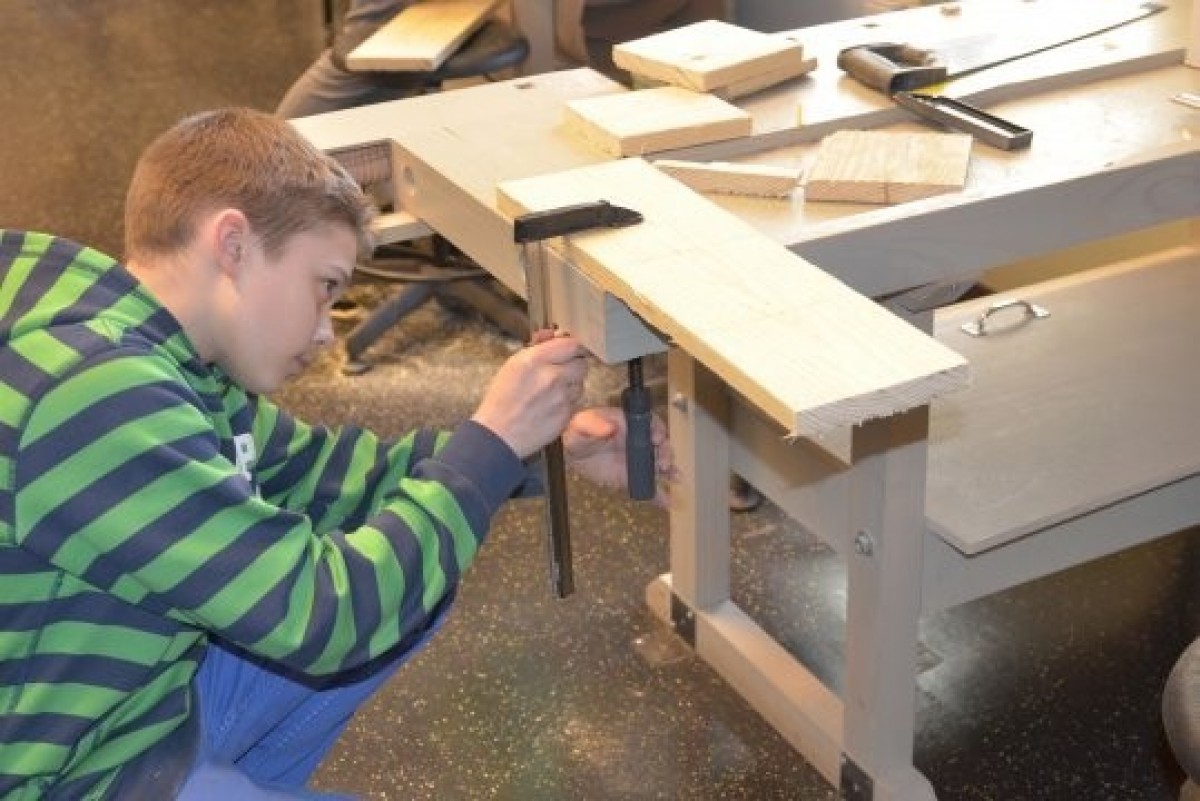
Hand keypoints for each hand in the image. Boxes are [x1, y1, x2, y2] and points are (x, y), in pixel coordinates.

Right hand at [471, 331, 587, 458]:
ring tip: (550, 392)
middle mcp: (552, 377)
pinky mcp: (567, 415)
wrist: (498, 435)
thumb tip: (556, 335)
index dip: (571, 347)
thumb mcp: (513, 365)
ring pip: (580, 383)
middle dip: (573, 365)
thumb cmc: (501, 400)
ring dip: (571, 384)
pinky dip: (567, 401)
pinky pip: (575, 401)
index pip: (572, 344)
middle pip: (581, 363)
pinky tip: (550, 405)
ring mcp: (561, 397)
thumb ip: (538, 348)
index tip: (568, 351)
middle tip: (559, 371)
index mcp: (535, 360)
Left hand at [563, 407, 674, 507]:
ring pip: (658, 466)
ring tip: (675, 477)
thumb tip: (611, 426)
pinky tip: (667, 503)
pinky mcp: (630, 478)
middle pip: (660, 446)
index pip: (650, 425)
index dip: (657, 430)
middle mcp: (638, 442)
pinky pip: (646, 487)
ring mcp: (635, 461)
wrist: (570, 454)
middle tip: (664, 462)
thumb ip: (595, 424)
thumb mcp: (582, 425)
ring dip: (670, 471)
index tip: (657, 438)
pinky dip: (657, 496)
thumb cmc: (578, 433)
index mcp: (629, 424)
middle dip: (666, 453)